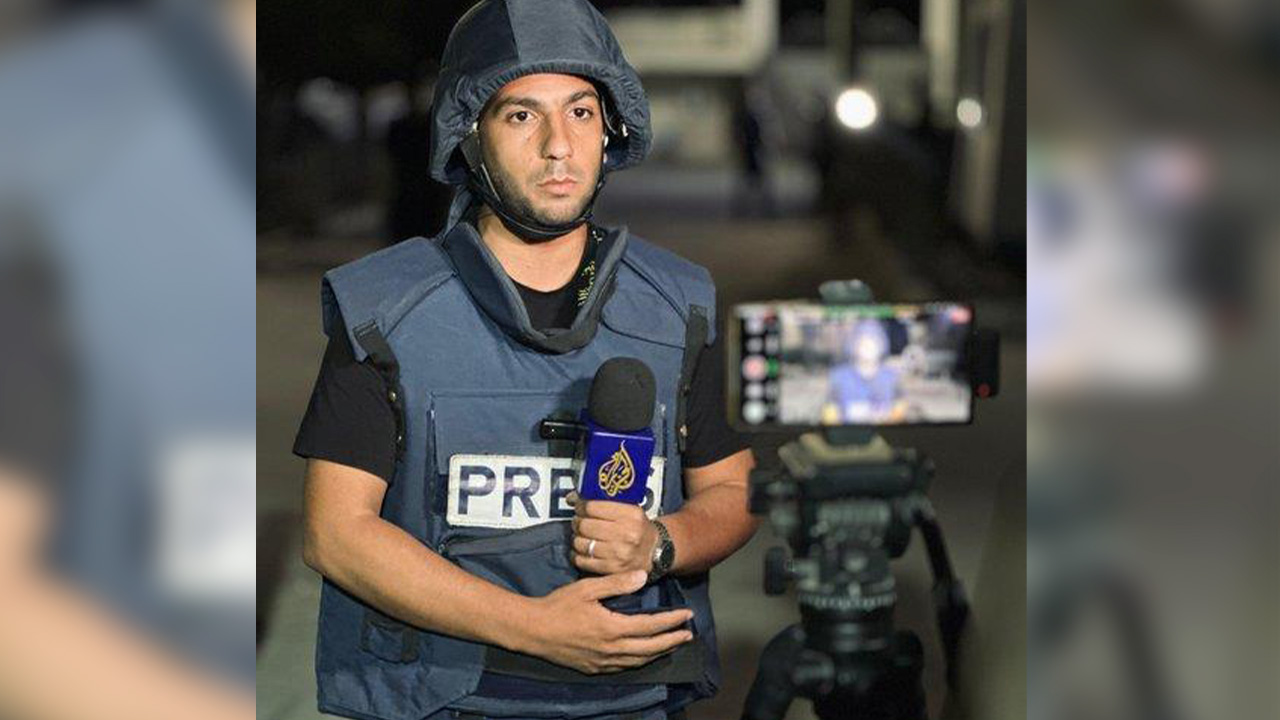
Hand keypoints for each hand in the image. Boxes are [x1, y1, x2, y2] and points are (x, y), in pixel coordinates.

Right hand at [519, 571, 693, 673]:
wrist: (532, 630)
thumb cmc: (558, 606)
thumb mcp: (587, 588)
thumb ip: (616, 583)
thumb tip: (643, 576)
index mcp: (612, 628)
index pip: (651, 626)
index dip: (671, 621)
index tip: (687, 615)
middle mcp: (611, 649)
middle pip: (651, 648)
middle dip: (672, 641)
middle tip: (689, 634)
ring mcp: (602, 662)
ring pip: (639, 661)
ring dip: (659, 653)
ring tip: (672, 645)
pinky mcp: (593, 668)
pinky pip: (624, 667)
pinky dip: (639, 661)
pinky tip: (643, 656)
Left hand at [568, 492, 657, 574]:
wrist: (654, 551)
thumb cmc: (638, 527)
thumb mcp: (629, 508)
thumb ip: (604, 501)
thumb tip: (573, 497)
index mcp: (631, 515)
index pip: (593, 507)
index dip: (581, 506)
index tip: (579, 506)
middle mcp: (627, 535)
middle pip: (584, 525)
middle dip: (578, 522)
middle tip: (580, 521)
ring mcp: (619, 554)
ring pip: (581, 543)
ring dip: (577, 538)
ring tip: (583, 536)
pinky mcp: (612, 569)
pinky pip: (582, 561)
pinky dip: (577, 554)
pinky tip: (583, 550)